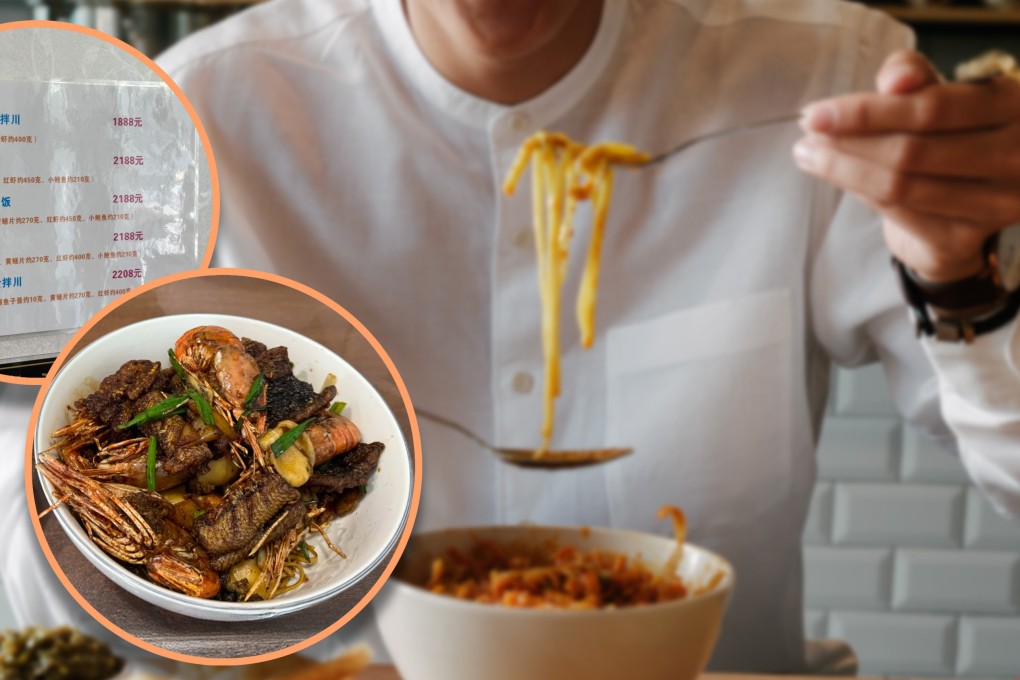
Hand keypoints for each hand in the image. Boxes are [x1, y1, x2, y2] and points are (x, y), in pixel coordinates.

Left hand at [793, 49, 1019, 281]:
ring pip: (899, 185)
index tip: (816, 113)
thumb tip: (895, 79)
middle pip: (910, 152)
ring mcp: (995, 204)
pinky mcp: (963, 239)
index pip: (931, 109)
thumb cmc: (951, 138)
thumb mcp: (940, 96)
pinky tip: (834, 176)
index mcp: (1012, 108)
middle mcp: (1014, 157)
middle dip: (848, 142)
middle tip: (806, 136)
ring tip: (808, 155)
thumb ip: (914, 76)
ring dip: (843, 170)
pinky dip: (859, 191)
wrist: (968, 209)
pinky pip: (895, 213)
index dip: (867, 111)